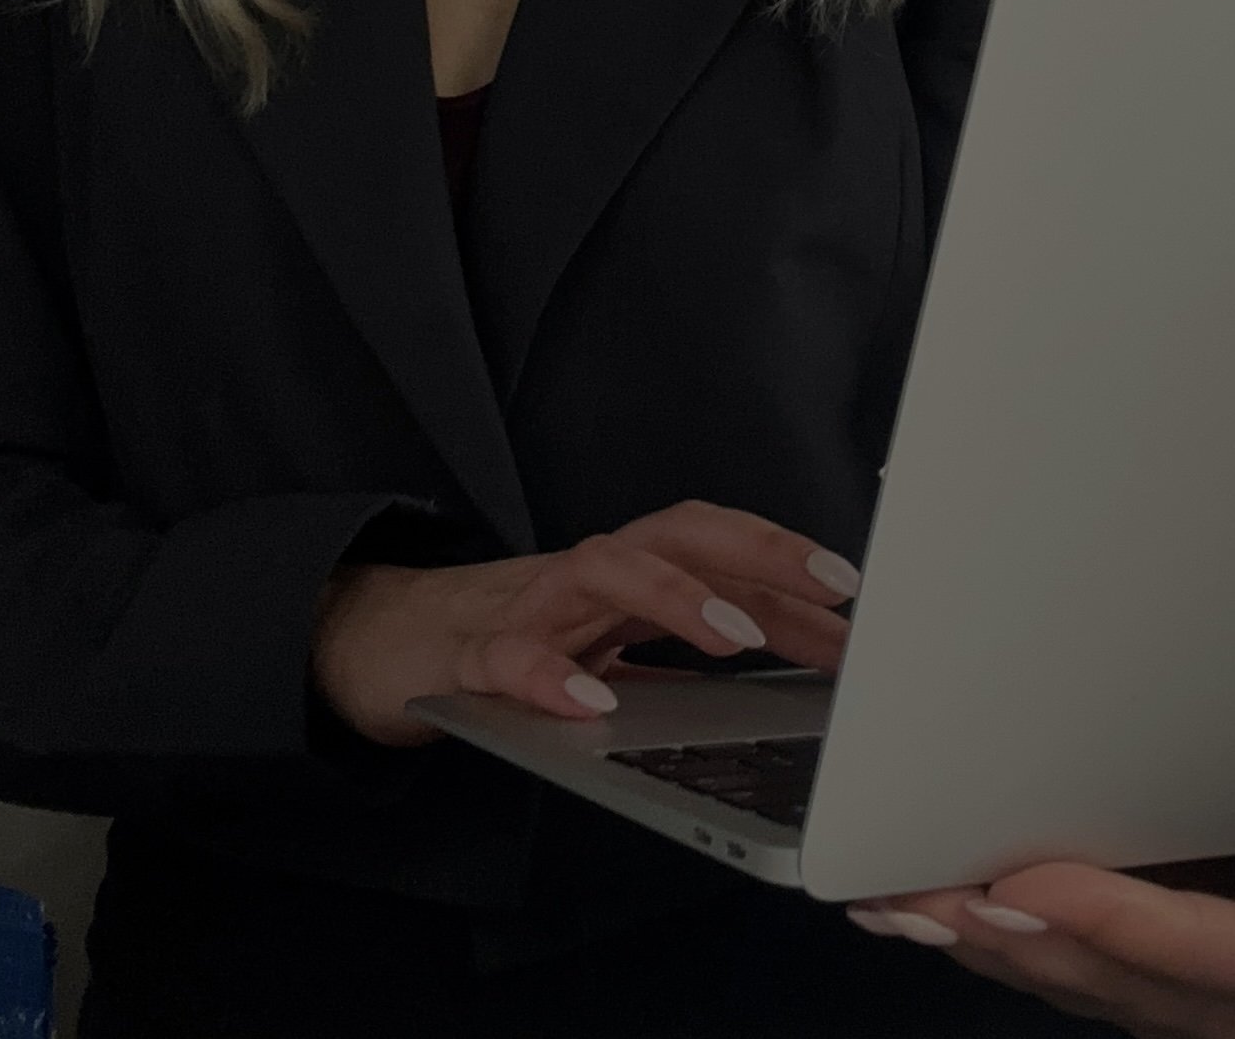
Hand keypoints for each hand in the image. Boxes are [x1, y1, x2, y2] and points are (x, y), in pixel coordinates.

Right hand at [310, 500, 859, 745]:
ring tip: (736, 639)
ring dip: (675, 596)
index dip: (789, 566)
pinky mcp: (464, 657)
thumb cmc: (512, 645)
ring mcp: (525, 606)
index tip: (857, 596)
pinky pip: (508, 657)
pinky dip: (549, 675)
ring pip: (603, 570)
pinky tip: (590, 704)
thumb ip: (684, 661)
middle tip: (832, 593)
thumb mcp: (610, 650)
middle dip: (761, 554)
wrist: (377, 644)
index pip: (719, 550)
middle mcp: (585, 574)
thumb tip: (791, 681)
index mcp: (626, 576)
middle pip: (679, 531)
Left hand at [847, 789, 1234, 1036]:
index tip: (1039, 881)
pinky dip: (973, 935)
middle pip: (1112, 981)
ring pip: (1061, 979)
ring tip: (902, 895)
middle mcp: (1223, 1001)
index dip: (1122, 930)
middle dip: (1022, 940)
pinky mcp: (1122, 968)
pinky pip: (1041, 962)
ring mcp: (1165, 992)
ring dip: (976, 942)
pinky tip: (908, 904)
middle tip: (940, 890)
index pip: (1211, 961)